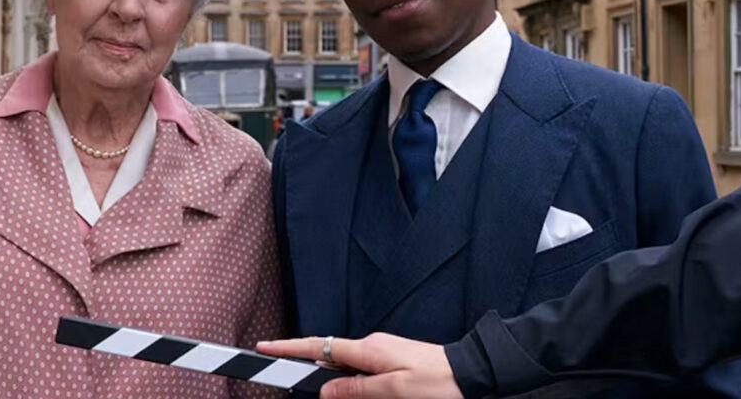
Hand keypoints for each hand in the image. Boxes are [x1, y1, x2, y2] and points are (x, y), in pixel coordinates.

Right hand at [256, 333, 462, 398]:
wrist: (476, 373)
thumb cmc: (441, 383)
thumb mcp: (394, 391)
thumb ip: (356, 389)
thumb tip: (324, 390)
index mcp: (369, 349)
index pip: (318, 346)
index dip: (288, 348)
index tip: (264, 348)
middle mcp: (373, 346)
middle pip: (330, 360)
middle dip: (313, 374)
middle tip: (295, 381)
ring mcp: (384, 353)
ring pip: (348, 370)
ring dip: (340, 385)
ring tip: (349, 395)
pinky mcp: (393, 362)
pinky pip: (364, 373)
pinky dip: (356, 385)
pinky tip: (362, 394)